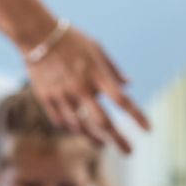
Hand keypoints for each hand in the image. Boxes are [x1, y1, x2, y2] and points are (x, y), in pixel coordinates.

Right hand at [22, 23, 148, 153]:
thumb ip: (112, 69)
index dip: (137, 116)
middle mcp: (80, 87)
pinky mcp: (46, 98)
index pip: (122, 100)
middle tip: (129, 152)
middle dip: (118, 140)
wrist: (36, 33)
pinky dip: (71, 127)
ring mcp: (62, 95)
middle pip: (103, 122)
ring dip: (94, 138)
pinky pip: (61, 120)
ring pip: (80, 127)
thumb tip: (127, 85)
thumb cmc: (70, 39)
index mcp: (96, 73)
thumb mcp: (96, 48)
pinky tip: (78, 129)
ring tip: (102, 144)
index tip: (149, 130)